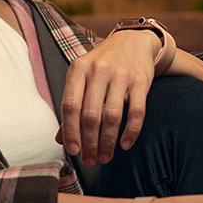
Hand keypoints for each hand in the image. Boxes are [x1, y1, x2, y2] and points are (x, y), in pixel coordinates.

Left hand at [58, 30, 161, 165]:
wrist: (133, 41)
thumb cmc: (102, 64)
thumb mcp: (82, 77)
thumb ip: (72, 106)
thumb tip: (61, 140)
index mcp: (79, 69)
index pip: (70, 105)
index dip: (70, 131)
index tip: (73, 151)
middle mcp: (99, 70)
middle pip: (91, 114)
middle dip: (89, 143)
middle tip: (90, 161)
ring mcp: (121, 74)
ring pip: (112, 116)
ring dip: (108, 141)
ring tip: (105, 157)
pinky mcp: (141, 80)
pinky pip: (137, 112)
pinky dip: (131, 132)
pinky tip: (126, 144)